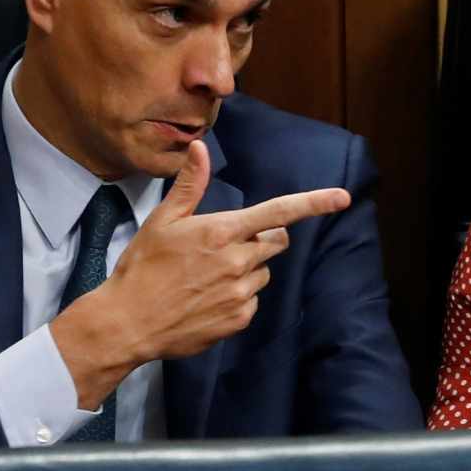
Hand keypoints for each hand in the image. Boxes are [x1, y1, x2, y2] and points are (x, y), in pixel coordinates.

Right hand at [51, 140, 349, 408]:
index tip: (342, 197)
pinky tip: (206, 299)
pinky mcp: (238, 320)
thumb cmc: (142, 267)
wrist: (128, 322)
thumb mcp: (162, 221)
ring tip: (206, 277)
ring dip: (246, 270)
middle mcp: (238, 262)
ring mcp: (240, 293)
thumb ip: (190, 185)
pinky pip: (251, 301)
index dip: (315, 203)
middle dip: (263, 239)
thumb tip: (201, 147)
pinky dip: (236, 298)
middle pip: (276, 242)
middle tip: (227, 245)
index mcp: (222, 232)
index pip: (280, 212)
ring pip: (262, 273)